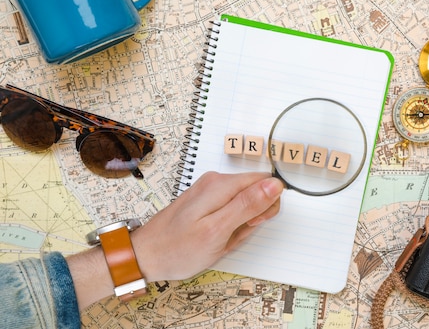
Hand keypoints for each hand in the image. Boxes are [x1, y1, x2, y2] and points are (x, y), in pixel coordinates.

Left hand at [132, 171, 283, 280]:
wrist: (145, 255)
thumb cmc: (178, 249)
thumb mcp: (218, 231)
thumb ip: (249, 205)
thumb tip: (275, 185)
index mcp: (221, 185)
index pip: (266, 182)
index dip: (267, 206)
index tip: (251, 224)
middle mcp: (216, 181)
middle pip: (256, 191)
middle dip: (253, 217)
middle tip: (233, 235)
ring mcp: (210, 190)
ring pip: (245, 203)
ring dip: (241, 225)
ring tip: (221, 239)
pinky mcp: (206, 200)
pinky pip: (231, 209)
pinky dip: (230, 226)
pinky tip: (216, 237)